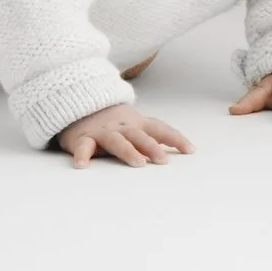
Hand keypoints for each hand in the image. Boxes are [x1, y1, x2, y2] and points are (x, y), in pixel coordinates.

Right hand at [57, 103, 193, 167]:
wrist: (81, 105)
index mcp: (137, 124)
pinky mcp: (82, 138)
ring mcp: (102, 132)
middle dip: (152, 147)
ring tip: (138, 163)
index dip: (175, 138)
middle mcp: (122, 127)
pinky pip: (82, 147)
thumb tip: (182, 149)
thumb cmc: (115, 122)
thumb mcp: (136, 126)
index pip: (159, 129)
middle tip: (164, 161)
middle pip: (139, 136)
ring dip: (128, 151)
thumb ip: (154, 136)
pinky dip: (82, 155)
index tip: (190, 150)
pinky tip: (82, 165)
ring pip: (116, 141)